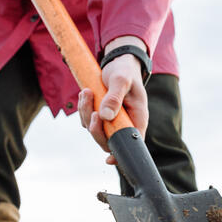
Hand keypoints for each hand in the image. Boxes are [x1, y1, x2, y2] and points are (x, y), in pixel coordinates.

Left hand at [78, 36, 149, 164]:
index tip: (109, 159)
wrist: (119, 63)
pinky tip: (86, 93)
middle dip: (96, 128)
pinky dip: (84, 108)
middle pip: (108, 140)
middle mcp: (125, 123)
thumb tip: (105, 116)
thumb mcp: (121, 80)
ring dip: (86, 112)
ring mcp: (112, 120)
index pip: (133, 142)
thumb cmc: (125, 72)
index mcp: (137, 118)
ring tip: (87, 92)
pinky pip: (87, 120)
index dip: (121, 154)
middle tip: (93, 111)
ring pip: (95, 129)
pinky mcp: (101, 115)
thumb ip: (114, 97)